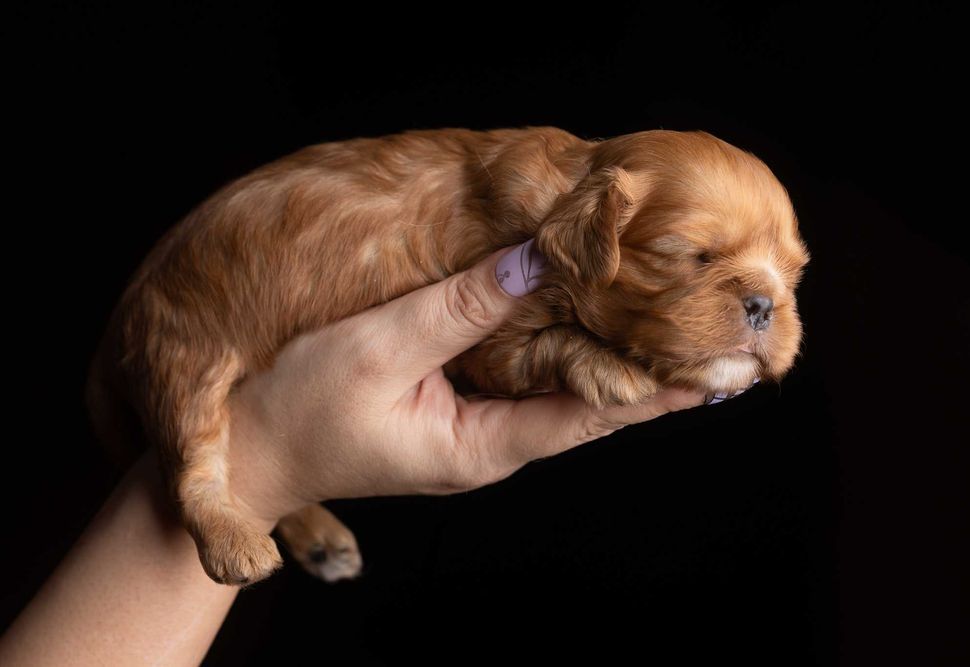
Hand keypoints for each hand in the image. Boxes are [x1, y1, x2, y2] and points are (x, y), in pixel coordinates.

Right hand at [227, 243, 706, 529]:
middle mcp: (488, 445)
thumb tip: (538, 261)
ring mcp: (470, 430)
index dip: (656, 392)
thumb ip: (462, 305)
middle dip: (646, 375)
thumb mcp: (380, 347)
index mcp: (481, 446)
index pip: (590, 417)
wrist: (245, 450)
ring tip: (667, 330)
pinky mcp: (451, 411)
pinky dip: (557, 350)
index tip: (716, 372)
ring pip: (555, 392)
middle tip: (711, 342)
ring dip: (608, 360)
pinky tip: (580, 323)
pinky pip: (520, 380)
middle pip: (584, 406)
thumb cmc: (297, 408)